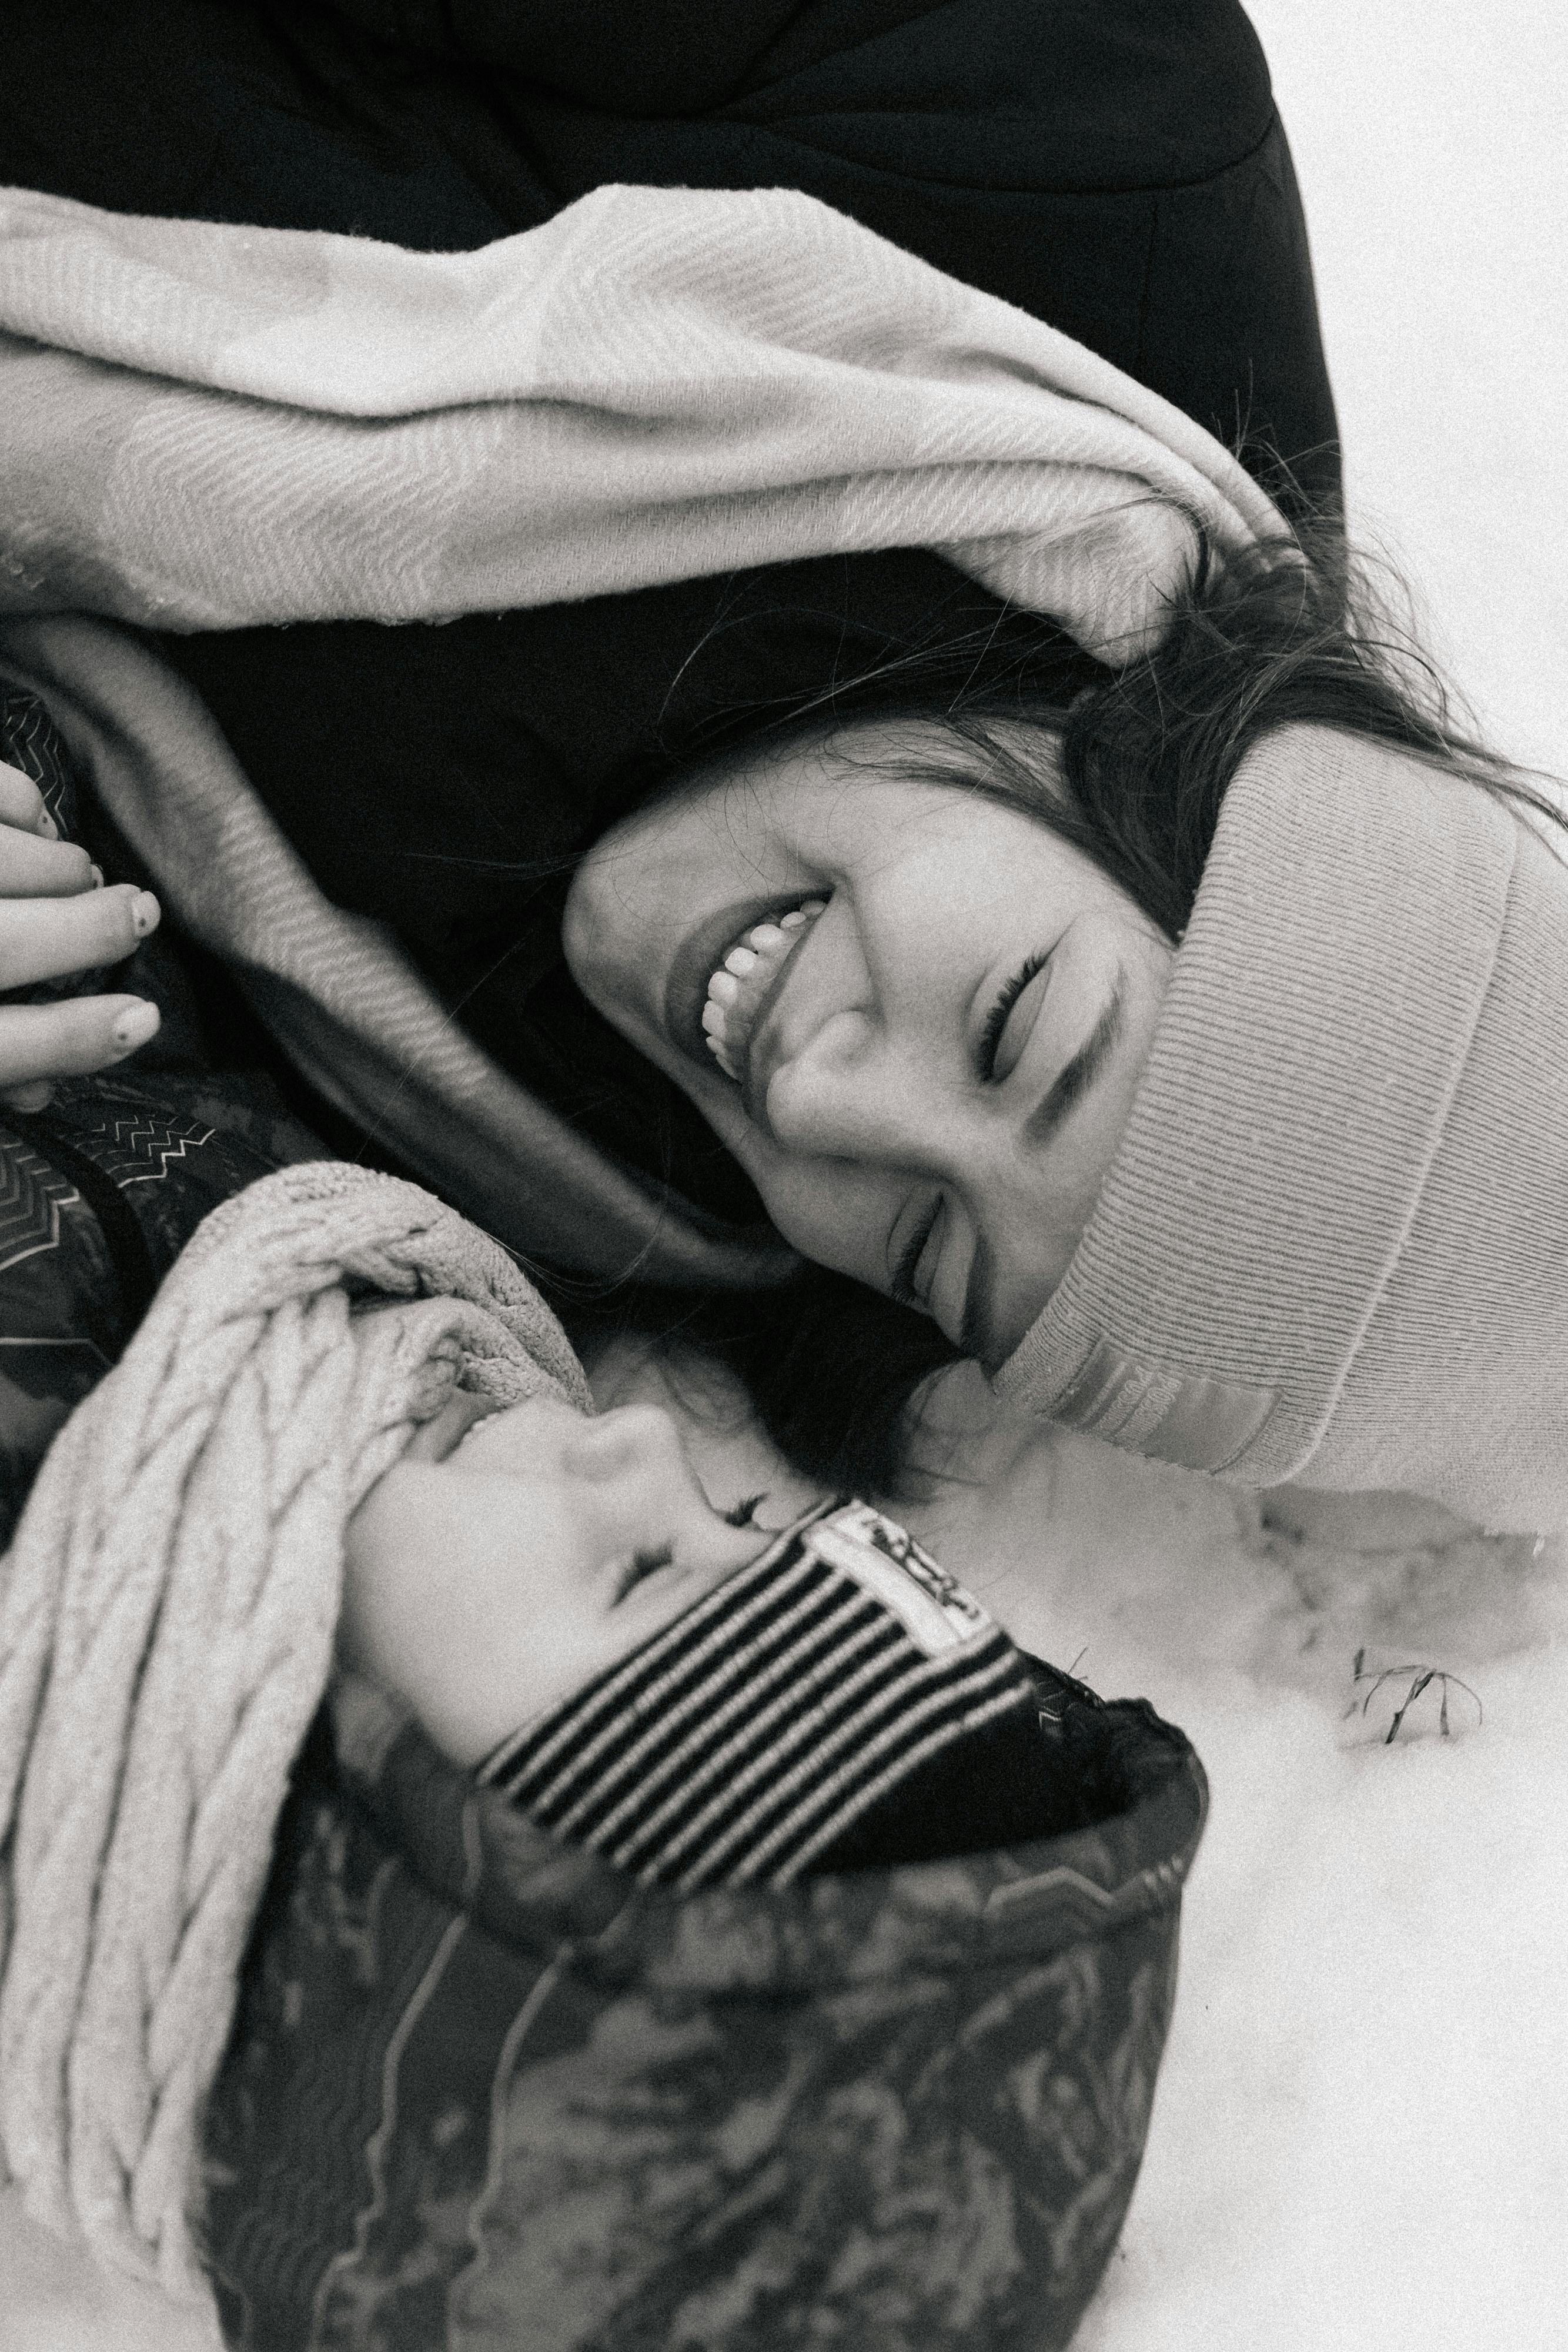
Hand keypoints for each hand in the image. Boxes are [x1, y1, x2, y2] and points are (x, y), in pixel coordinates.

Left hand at [0, 759, 161, 1114]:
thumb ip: (0, 1065)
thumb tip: (43, 1092)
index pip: (7, 1049)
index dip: (79, 1041)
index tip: (145, 1018)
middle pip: (6, 944)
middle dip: (90, 931)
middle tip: (138, 913)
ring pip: (9, 863)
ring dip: (58, 868)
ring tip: (78, 875)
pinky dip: (26, 805)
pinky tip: (36, 823)